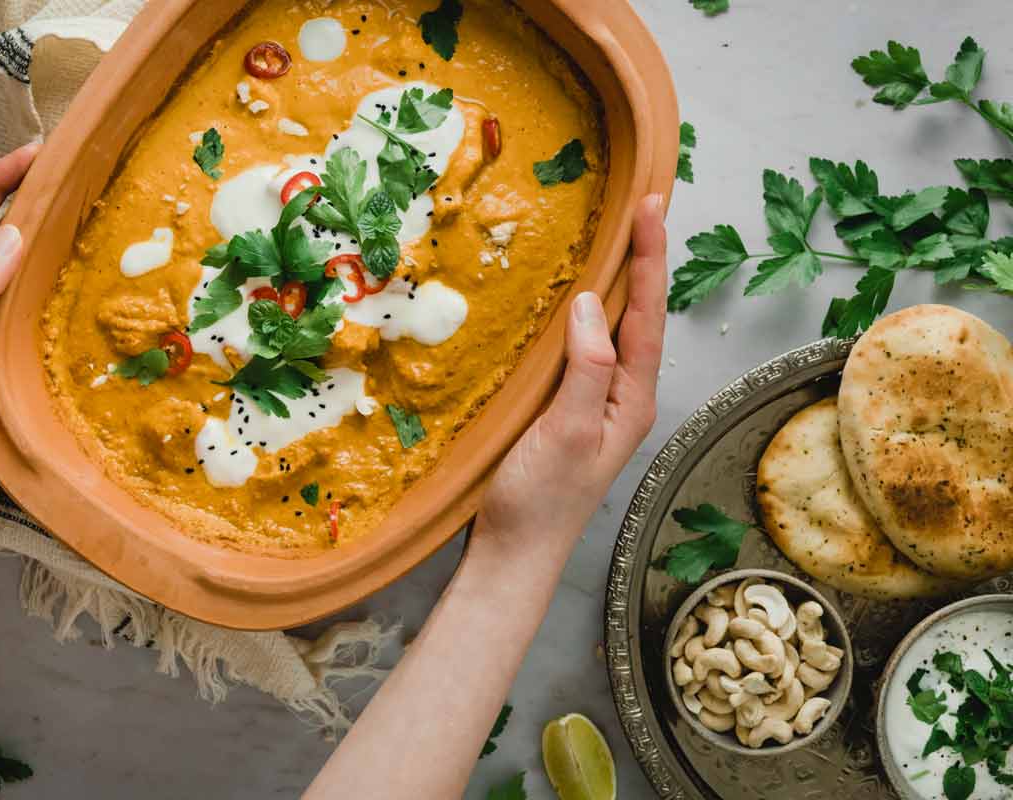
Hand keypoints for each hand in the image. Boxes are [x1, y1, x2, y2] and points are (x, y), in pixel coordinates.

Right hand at [473, 194, 666, 552]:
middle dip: (643, 261)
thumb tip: (589, 303)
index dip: (650, 260)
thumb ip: (587, 368)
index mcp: (633, 399)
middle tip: (644, 208)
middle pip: (639, 317)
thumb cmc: (540, 500)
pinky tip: (572, 301)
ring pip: (613, 331)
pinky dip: (584, 314)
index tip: (651, 208)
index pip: (647, 315)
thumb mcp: (568, 431)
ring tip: (621, 238)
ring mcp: (596, 403)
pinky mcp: (566, 409)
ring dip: (619, 283)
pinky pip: (585, 349)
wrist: (514, 554)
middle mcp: (623, 396)